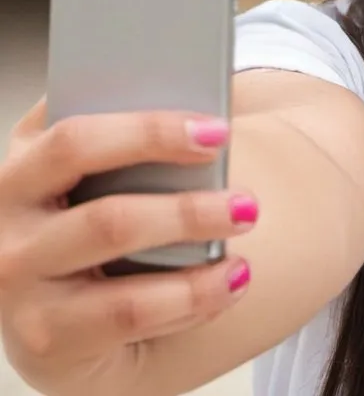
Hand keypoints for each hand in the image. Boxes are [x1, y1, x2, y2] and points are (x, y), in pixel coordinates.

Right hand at [0, 99, 256, 395]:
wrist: (56, 303)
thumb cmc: (92, 208)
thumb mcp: (97, 166)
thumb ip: (131, 133)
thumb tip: (204, 117)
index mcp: (24, 162)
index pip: (77, 141)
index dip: (151, 132)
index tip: (217, 131)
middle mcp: (8, 224)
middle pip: (108, 218)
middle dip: (189, 210)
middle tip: (248, 202)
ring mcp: (19, 286)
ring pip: (121, 275)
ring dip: (195, 251)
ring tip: (245, 233)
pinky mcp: (47, 337)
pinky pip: (130, 316)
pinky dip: (191, 296)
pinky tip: (231, 280)